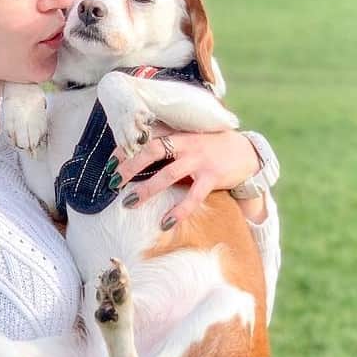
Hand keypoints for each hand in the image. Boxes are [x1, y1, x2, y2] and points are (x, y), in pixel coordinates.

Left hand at [108, 123, 261, 228]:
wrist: (248, 153)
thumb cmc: (212, 146)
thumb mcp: (190, 139)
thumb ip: (169, 144)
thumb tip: (137, 154)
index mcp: (179, 133)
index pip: (147, 137)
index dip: (127, 147)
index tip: (109, 161)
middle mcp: (187, 144)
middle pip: (153, 150)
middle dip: (130, 165)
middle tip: (113, 180)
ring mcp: (200, 160)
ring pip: (168, 174)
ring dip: (147, 189)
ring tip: (129, 202)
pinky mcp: (212, 177)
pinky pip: (193, 196)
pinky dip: (178, 210)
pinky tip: (165, 222)